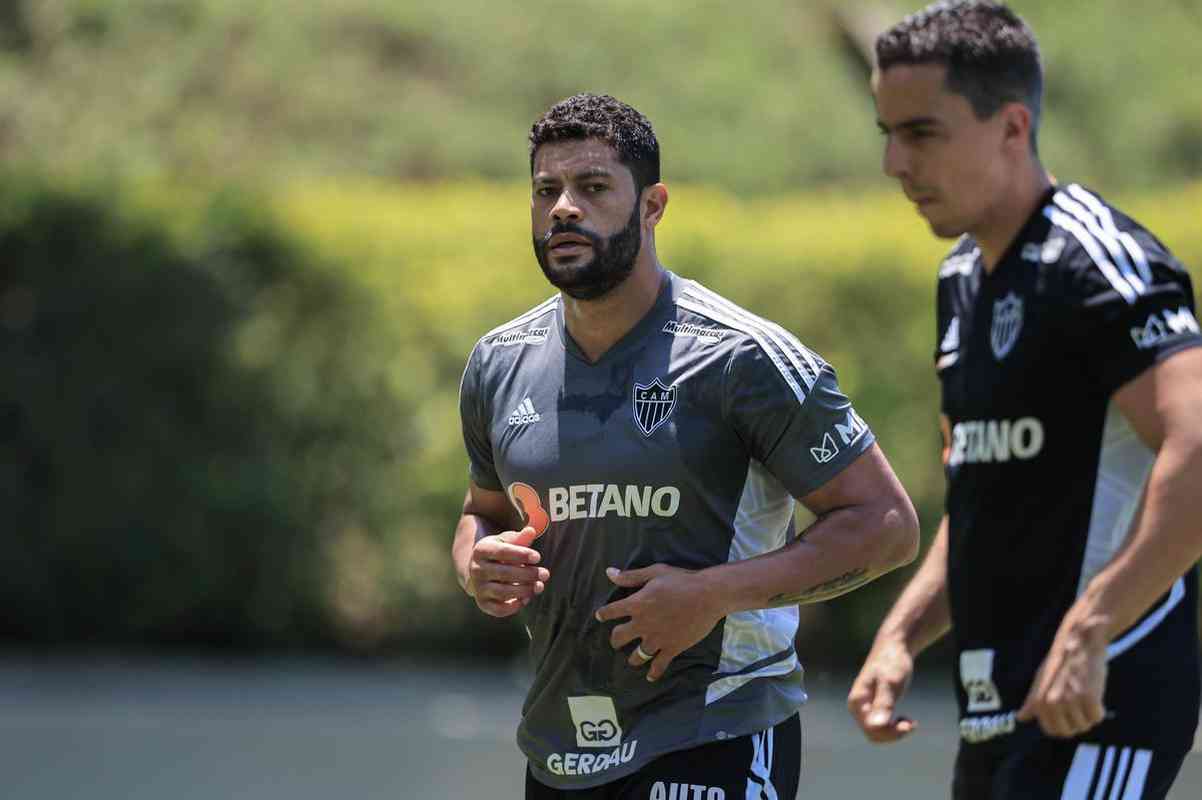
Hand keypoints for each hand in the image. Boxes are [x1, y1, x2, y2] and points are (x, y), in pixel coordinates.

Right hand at [466, 526, 548, 617]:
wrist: (481, 570)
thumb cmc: (499, 552)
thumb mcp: (506, 542)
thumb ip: (519, 538)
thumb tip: (531, 531)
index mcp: (481, 550)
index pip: (502, 552)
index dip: (521, 555)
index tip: (538, 557)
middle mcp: (476, 570)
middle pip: (504, 573)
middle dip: (528, 574)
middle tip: (545, 574)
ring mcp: (478, 587)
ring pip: (503, 592)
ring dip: (524, 590)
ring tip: (539, 586)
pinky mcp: (483, 603)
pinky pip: (498, 609)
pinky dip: (514, 606)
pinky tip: (527, 598)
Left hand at [594, 564, 723, 681]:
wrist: (708, 595)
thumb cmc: (682, 580)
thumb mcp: (654, 572)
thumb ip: (631, 576)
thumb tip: (609, 573)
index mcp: (637, 604)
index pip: (611, 611)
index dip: (603, 614)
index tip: (600, 616)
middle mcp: (643, 623)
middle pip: (619, 637)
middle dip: (615, 640)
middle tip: (616, 641)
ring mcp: (657, 638)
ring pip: (637, 655)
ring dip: (633, 658)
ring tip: (632, 659)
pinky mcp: (672, 648)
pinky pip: (659, 665)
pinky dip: (653, 672)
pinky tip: (650, 676)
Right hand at [847, 638, 916, 742]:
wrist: (894, 647)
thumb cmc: (892, 662)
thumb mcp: (891, 683)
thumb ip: (883, 704)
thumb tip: (876, 725)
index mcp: (857, 701)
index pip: (871, 729)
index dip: (891, 733)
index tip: (910, 724)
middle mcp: (857, 707)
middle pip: (873, 734)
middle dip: (893, 733)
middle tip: (912, 724)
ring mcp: (864, 707)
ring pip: (877, 733)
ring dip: (894, 732)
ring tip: (910, 722)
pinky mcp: (873, 706)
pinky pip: (881, 727)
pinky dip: (894, 727)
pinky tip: (906, 720)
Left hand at [1017, 614, 1108, 737]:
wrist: (1079, 642)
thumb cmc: (1061, 662)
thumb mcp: (1041, 680)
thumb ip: (1032, 701)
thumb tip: (1020, 718)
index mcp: (1038, 701)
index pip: (1052, 731)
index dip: (1063, 724)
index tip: (1068, 712)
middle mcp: (1051, 703)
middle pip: (1069, 732)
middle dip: (1077, 722)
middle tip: (1078, 702)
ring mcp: (1070, 700)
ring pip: (1085, 726)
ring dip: (1088, 714)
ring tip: (1084, 693)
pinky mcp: (1088, 697)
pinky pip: (1097, 717)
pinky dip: (1099, 708)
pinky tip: (1094, 692)